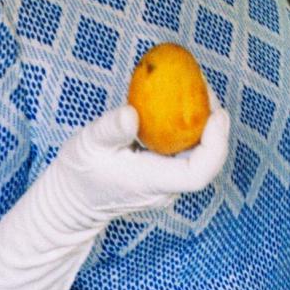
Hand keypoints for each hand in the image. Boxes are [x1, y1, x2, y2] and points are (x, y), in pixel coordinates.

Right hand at [55, 103, 230, 224]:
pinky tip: (180, 105)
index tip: (216, 113)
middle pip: (207, 161)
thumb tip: (131, 113)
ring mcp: (167, 185)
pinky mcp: (163, 177)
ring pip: (199, 157)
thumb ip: (110, 130)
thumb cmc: (79, 174)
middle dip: (215, 125)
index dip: (215, 144)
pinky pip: (186, 153)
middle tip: (205, 89)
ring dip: (203, 125)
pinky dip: (189, 130)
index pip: (198, 173)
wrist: (73, 201)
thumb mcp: (88, 145)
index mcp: (152, 182)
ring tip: (196, 91)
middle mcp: (166, 188)